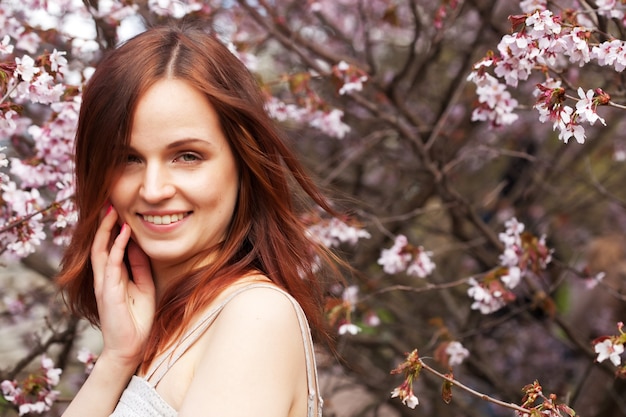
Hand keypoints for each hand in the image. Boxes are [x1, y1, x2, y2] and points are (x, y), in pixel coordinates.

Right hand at [91, 206, 155, 367]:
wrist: (131, 348)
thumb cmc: (137, 319)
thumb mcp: (143, 286)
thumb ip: (139, 267)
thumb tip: (139, 245)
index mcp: (113, 276)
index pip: (108, 248)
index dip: (111, 230)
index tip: (118, 210)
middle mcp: (105, 278)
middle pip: (100, 245)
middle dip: (104, 225)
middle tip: (109, 203)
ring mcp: (105, 284)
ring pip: (101, 251)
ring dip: (106, 230)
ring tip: (112, 211)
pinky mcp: (109, 291)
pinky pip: (111, 264)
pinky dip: (117, 247)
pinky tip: (123, 233)